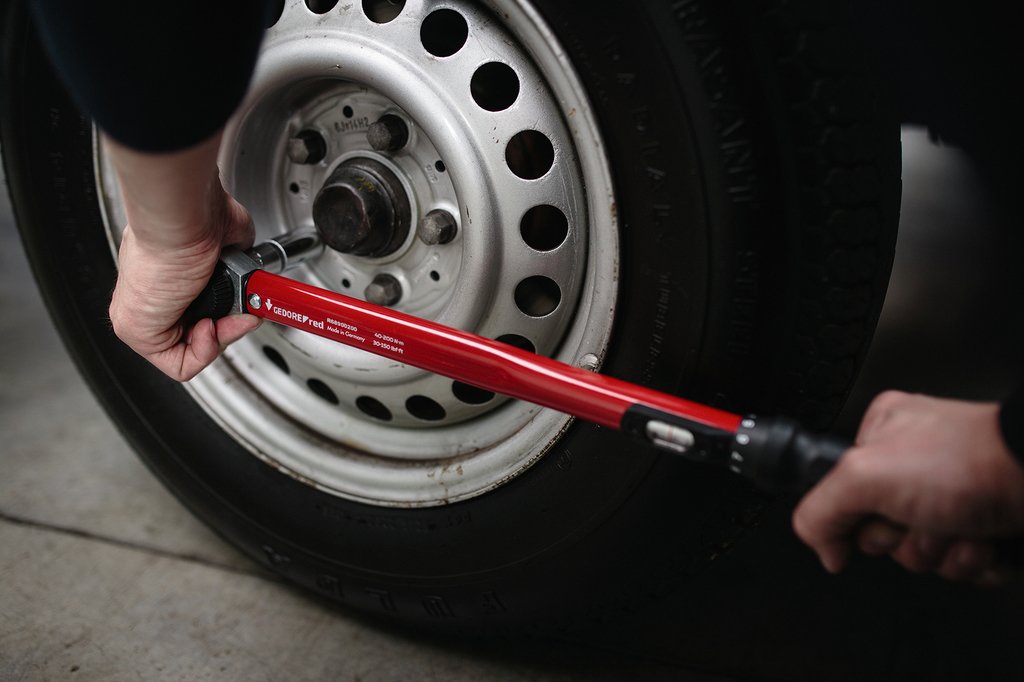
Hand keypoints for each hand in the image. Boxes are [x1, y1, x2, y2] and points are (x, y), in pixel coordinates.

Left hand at [105, 133, 261, 380]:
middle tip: (242, 314)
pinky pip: (178, 365)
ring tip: (228, 318)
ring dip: (220, 339)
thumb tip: (252, 274)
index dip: (228, 319)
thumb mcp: (229, 246)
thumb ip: (239, 267)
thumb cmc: (196, 217)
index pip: (198, 316)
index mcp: (164, 276)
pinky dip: (205, 352)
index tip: (244, 307)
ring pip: (188, 352)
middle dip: (227, 330)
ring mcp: (139, 316)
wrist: (180, 217)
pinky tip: (210, 327)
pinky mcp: (136, 331)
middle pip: (195, 336)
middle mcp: (149, 298)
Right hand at [793, 391, 1023, 582]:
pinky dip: (973, 562)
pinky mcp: (985, 522)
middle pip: (884, 533)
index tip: (878, 515)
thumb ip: (820, 509)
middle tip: (926, 517)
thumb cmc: (968, 459)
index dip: (860, 519)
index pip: (843, 497)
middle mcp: (915, 463)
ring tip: (964, 526)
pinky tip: (984, 540)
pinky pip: (961, 564)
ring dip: (944, 553)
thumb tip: (824, 549)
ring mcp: (952, 493)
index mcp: (881, 437)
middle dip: (908, 540)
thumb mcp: (865, 475)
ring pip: (924, 553)